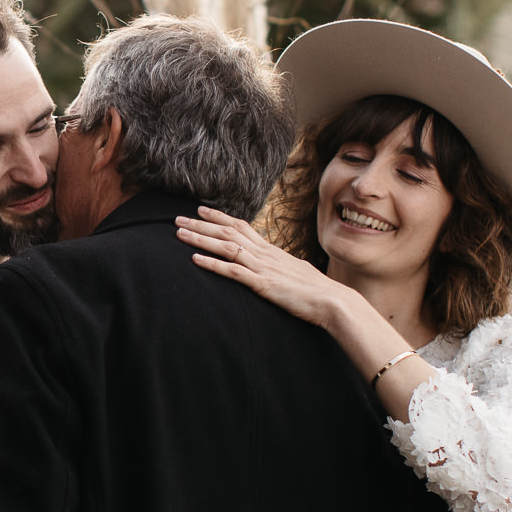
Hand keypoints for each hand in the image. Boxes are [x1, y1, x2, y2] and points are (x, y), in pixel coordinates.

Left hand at [175, 206, 350, 329]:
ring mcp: (263, 267)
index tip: (201, 210)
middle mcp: (265, 254)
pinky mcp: (263, 284)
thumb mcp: (293, 271)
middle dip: (201, 224)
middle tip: (177, 218)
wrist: (333, 301)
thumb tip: (270, 265)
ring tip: (179, 234)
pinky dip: (212, 264)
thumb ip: (277, 266)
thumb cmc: (316, 290)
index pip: (241, 226)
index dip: (219, 217)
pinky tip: (195, 260)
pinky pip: (233, 271)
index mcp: (271, 250)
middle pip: (228, 232)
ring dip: (200, 239)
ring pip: (226, 247)